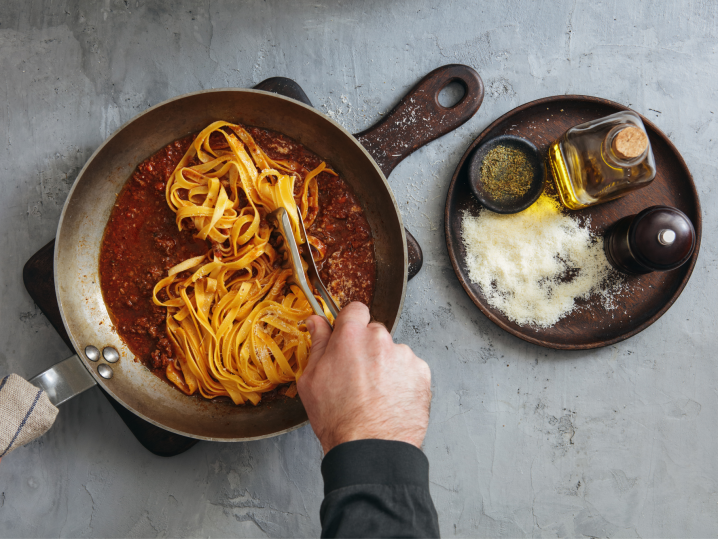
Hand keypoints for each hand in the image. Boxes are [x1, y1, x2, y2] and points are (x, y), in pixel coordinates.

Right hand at [297, 302, 431, 453]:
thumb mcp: (311, 379)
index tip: (347, 338)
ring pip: (393, 352)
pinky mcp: (422, 373)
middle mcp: (380, 339)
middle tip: (357, 376)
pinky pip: (410, 369)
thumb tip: (316, 321)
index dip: (350, 324)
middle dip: (367, 348)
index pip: (355, 310)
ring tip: (375, 394)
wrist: (371, 448)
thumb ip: (317, 344)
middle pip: (374, 333)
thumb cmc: (338, 419)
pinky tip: (390, 399)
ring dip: (385, 366)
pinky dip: (402, 380)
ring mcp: (404, 355)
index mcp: (351, 336)